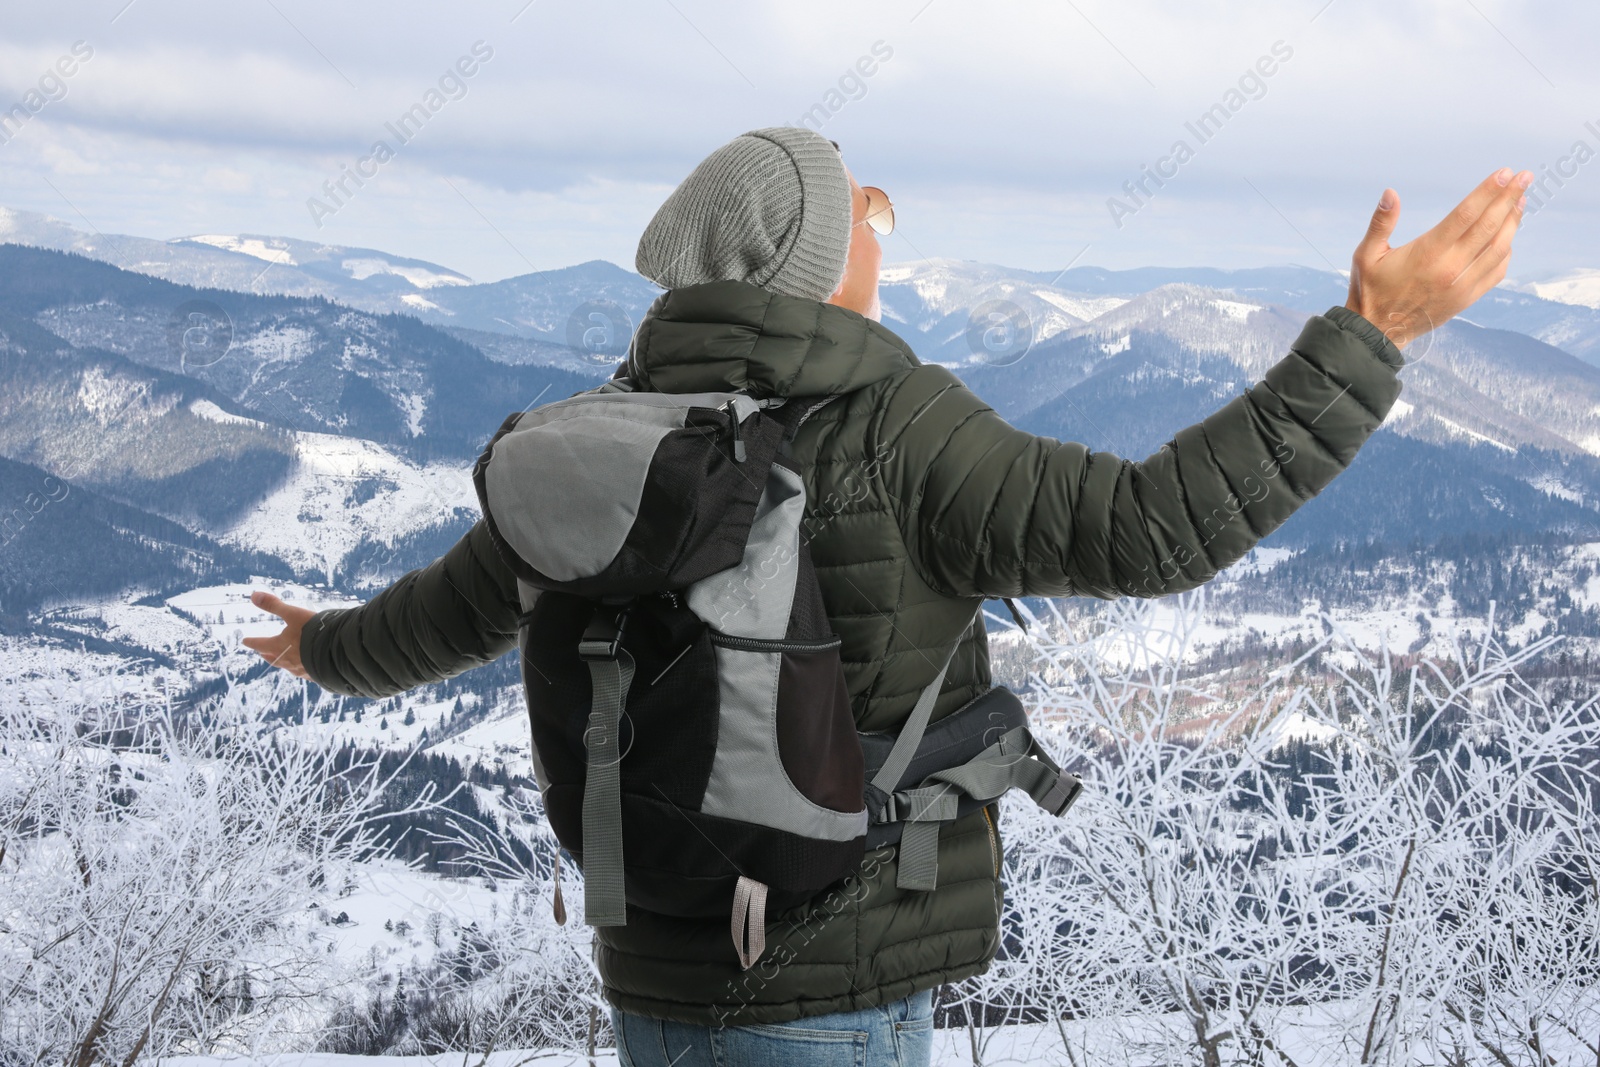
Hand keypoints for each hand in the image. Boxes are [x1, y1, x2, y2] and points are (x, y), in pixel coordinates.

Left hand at [242, 590, 314, 677]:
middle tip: (261, 653)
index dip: (252, 641)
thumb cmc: (313, 631)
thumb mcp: (293, 614)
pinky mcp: (314, 674)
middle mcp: (287, 660)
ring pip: (287, 667)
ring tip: (281, 661)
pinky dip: (300, 669)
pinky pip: (303, 673)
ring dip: (282, 663)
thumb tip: (254, 595)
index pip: (260, 644)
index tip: (245, 641)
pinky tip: (304, 669)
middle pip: (272, 658)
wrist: (337, 652)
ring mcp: (301, 669)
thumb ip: (274, 605)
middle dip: (266, 654)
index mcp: (279, 646)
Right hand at [1345, 168, 1532, 348]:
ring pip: (1499, 248)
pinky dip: (1506, 251)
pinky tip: (1507, 236)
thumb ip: (1381, 223)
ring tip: (1520, 202)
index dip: (1488, 191)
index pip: (1466, 214)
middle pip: (1489, 226)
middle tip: (1525, 177)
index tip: (1505, 173)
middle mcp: (1449, 268)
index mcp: (1427, 253)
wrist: (1378, 333)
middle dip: (1510, 198)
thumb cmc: (1371, 290)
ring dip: (1513, 222)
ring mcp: (1462, 285)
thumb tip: (1390, 193)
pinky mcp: (1467, 298)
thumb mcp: (1366, 254)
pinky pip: (1497, 271)